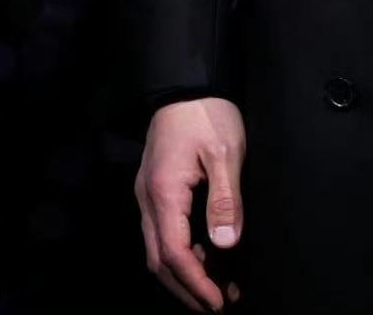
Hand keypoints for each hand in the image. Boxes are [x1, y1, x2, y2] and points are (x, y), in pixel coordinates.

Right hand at [135, 96, 246, 310]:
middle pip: (159, 261)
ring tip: (215, 286)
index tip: (218, 302)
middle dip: (186, 289)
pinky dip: (179, 252)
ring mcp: (147, 194)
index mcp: (164, 193)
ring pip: (156, 249)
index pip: (175, 254)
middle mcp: (148, 199)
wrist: (184, 81)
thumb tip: (225, 245)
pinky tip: (204, 253)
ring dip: (183, 273)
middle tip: (217, 305)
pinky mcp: (154, 187)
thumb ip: (224, 199)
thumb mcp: (224, 152)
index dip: (196, 283)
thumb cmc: (206, 112)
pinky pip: (160, 232)